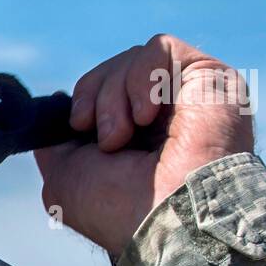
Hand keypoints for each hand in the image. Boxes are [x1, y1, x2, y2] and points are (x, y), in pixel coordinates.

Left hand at [34, 34, 255, 257]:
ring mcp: (187, 96)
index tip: (78, 124)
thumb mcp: (64, 176)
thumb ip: (56, 142)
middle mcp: (163, 117)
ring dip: (114, 94)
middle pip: (113, 72)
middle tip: (107, 139)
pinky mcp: (210, 77)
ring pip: (132, 59)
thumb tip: (58, 106)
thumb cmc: (118, 208)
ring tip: (124, 134)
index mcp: (134, 138)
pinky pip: (161, 47)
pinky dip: (141, 77)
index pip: (101, 92)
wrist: (167, 218)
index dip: (83, 99)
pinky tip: (145, 114)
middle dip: (97, 97)